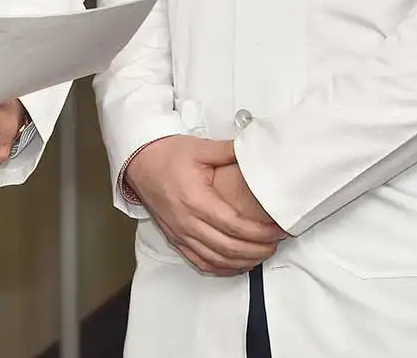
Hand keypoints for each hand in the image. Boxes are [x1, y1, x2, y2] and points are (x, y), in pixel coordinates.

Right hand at [125, 136, 284, 276]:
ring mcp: (180, 234)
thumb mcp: (200, 147)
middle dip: (257, 250)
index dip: (259, 232)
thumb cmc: (168, 155)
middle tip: (276, 244)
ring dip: (243, 262)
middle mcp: (187, 222)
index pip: (235, 225)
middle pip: (229, 248)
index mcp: (196, 199)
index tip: (277, 230)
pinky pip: (200, 262)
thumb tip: (256, 149)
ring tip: (262, 254)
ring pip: (216, 260)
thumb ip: (230, 150)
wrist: (139, 162)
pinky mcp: (175, 239)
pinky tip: (237, 265)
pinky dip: (222, 268)